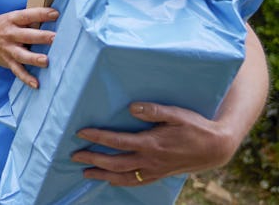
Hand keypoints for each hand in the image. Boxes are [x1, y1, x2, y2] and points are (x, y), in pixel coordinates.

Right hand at [0, 7, 57, 88]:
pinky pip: (17, 71)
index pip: (27, 15)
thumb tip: (53, 18)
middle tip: (55, 37)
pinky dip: (26, 78)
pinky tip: (36, 84)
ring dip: (34, 58)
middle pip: (27, 35)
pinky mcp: (8, 61)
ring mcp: (8, 49)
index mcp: (12, 20)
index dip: (41, 14)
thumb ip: (29, 19)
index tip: (55, 14)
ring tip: (46, 61)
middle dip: (41, 37)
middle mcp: (10, 34)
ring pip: (22, 55)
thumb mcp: (12, 18)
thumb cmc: (2, 26)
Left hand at [71, 101, 238, 185]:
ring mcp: (155, 170)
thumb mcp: (176, 114)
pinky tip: (112, 180)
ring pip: (124, 177)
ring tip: (86, 173)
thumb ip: (153, 110)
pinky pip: (137, 182)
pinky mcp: (160, 175)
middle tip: (74, 155)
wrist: (216, 148)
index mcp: (151, 144)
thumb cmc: (195, 127)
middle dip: (93, 159)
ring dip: (103, 175)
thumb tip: (131, 108)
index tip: (80, 133)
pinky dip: (121, 182)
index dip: (97, 137)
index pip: (117, 142)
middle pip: (115, 163)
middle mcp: (150, 160)